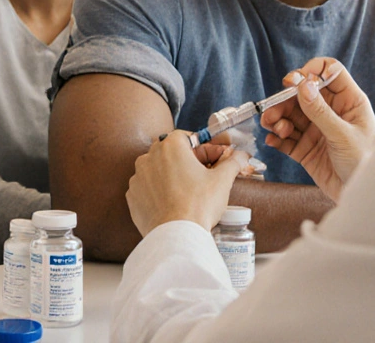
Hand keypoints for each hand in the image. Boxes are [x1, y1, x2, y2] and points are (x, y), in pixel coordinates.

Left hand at [126, 131, 248, 235]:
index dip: (202, 148)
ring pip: (157, 169)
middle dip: (186, 161)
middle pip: (170, 152)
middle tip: (201, 176)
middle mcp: (149, 157)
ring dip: (170, 176)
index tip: (212, 160)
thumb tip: (242, 156)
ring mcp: (138, 177)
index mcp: (170, 146)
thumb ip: (232, 162)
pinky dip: (157, 192)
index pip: (187, 138)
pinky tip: (171, 203)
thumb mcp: (222, 181)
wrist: (177, 235)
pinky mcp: (133, 196)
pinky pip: (147, 188)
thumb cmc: (198, 205)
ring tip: (187, 192)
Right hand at [260, 58, 374, 201]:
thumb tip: (302, 85)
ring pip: (291, 116)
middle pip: (303, 94)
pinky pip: (286, 138)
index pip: (330, 73)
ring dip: (277, 118)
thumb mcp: (343, 135)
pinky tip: (272, 140)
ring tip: (272, 126)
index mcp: (349, 102)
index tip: (295, 81)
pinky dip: (276, 137)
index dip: (312, 71)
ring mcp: (317, 130)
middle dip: (285, 100)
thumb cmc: (366, 163)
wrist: (364, 197)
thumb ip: (320, 111)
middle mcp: (332, 112)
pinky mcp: (306, 149)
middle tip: (272, 109)